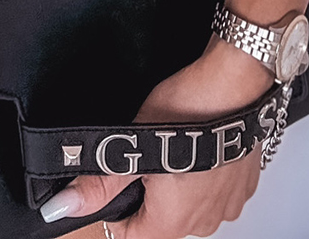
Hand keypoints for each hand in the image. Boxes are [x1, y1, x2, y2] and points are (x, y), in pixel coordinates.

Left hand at [39, 39, 272, 234]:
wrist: (232, 84)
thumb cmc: (185, 112)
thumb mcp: (129, 145)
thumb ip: (98, 183)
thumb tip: (64, 206)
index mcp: (174, 222)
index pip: (131, 235)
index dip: (115, 208)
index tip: (114, 181)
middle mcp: (204, 223)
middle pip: (161, 220)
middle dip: (148, 193)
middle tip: (145, 152)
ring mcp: (228, 205)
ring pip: (189, 204)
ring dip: (178, 184)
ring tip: (172, 145)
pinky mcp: (244, 185)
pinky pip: (215, 189)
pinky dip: (203, 173)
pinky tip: (197, 145)